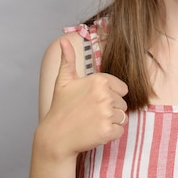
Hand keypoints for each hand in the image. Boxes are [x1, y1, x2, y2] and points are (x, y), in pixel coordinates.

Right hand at [38, 38, 128, 159]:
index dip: (110, 95)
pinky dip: (110, 133)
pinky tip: (95, 131)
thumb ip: (68, 59)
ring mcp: (106, 114)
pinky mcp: (107, 131)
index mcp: (99, 81)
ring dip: (111, 121)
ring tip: (93, 121)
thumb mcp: (64, 81)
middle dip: (110, 109)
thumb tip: (63, 40)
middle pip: (123, 103)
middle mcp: (105, 95)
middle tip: (91, 112)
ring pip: (122, 116)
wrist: (55, 137)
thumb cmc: (61, 107)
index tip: (94, 100)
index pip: (122, 89)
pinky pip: (120, 130)